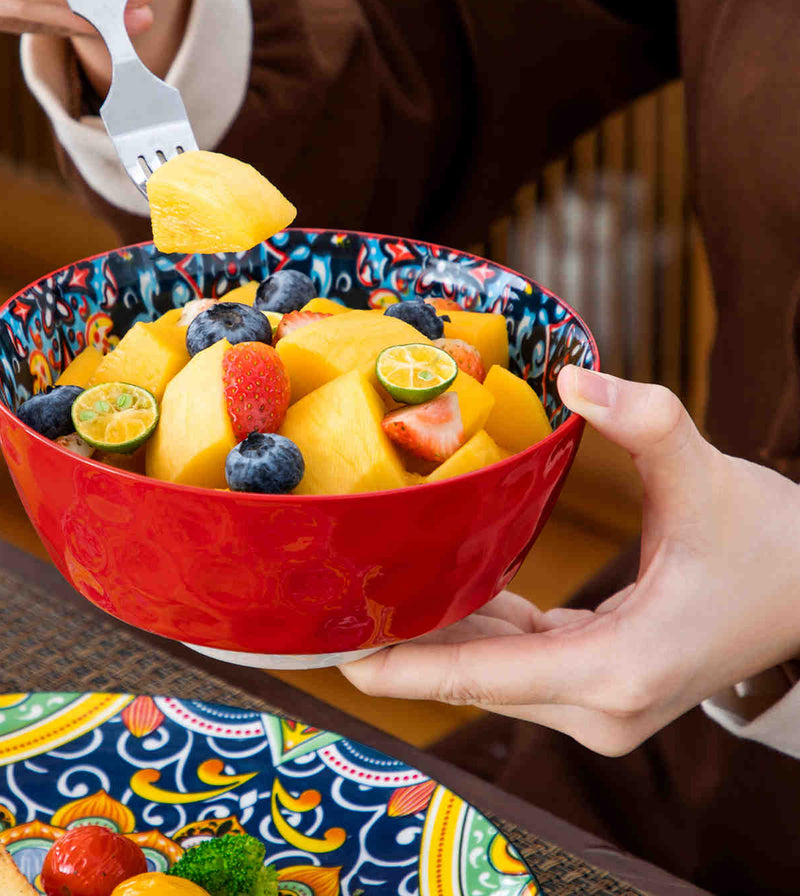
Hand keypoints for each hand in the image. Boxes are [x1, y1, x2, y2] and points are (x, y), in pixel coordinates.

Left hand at [341, 366, 799, 755]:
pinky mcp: (601, 686)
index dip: (404, 666)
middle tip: (331, 600)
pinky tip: (439, 584)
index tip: (337, 653)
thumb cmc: (772, 544)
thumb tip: (577, 380)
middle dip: (404, 640)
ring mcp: (601, 705)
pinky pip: (519, 657)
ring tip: (367, 591)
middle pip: (476, 674)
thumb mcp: (709, 477)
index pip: (483, 675)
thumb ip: (646, 421)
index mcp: (620, 669)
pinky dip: (480, 625)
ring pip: (494, 667)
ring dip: (437, 629)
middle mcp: (603, 706)